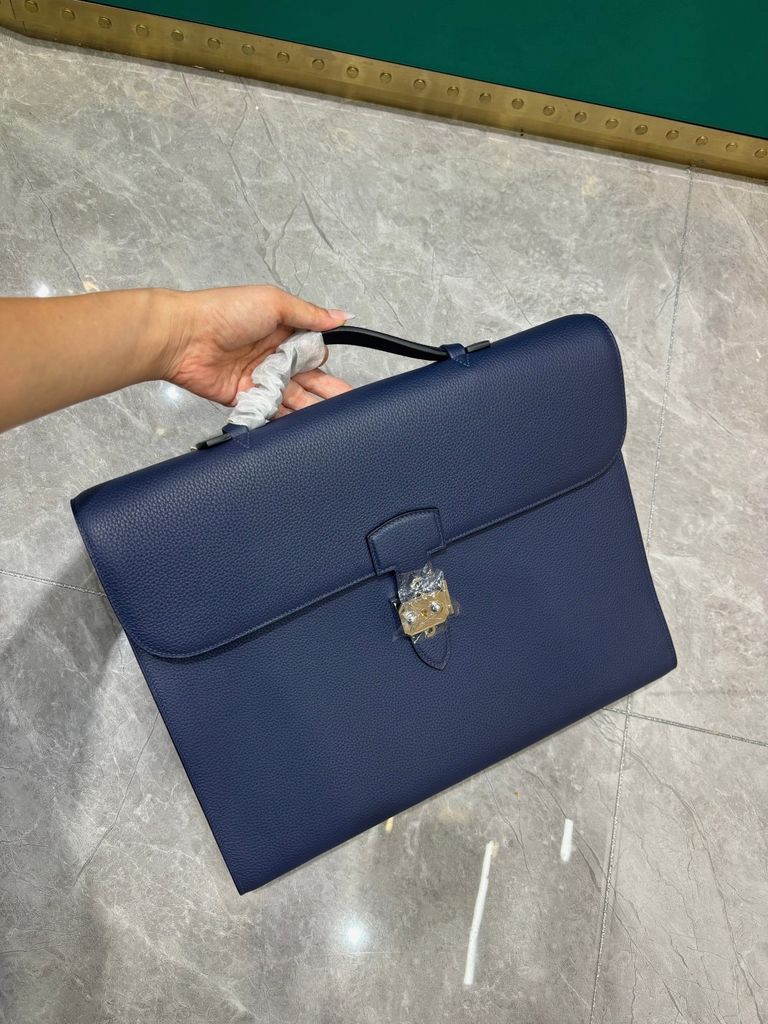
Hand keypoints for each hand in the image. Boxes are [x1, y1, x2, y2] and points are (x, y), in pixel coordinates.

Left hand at [162, 285, 352, 411]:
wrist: (184, 337)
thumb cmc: (223, 311)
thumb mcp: (274, 302)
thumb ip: (309, 313)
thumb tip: (340, 316)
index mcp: (282, 330)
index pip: (313, 350)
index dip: (322, 359)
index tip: (330, 366)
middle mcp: (273, 354)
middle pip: (308, 377)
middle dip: (327, 389)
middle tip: (346, 402)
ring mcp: (260, 377)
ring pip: (293, 397)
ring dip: (311, 407)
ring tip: (331, 420)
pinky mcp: (245, 397)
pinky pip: (271, 411)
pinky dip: (286, 419)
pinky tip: (302, 425)